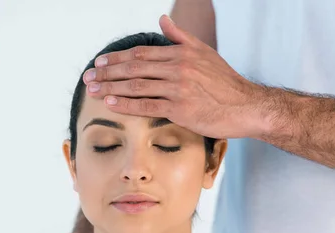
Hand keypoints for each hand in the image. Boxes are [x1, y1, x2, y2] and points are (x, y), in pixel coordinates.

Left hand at [83, 14, 270, 139]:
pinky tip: (110, 104)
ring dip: (110, 88)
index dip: (117, 58)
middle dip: (107, 72)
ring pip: (136, 86)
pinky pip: (146, 105)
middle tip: (88, 76)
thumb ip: (181, 37)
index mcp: (181, 53)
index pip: (141, 54)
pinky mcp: (180, 109)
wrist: (246, 106)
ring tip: (92, 90)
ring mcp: (178, 88)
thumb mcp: (205, 52)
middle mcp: (178, 68)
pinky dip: (125, 104)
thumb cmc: (225, 82)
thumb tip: (162, 20)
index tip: (99, 62)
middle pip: (134, 68)